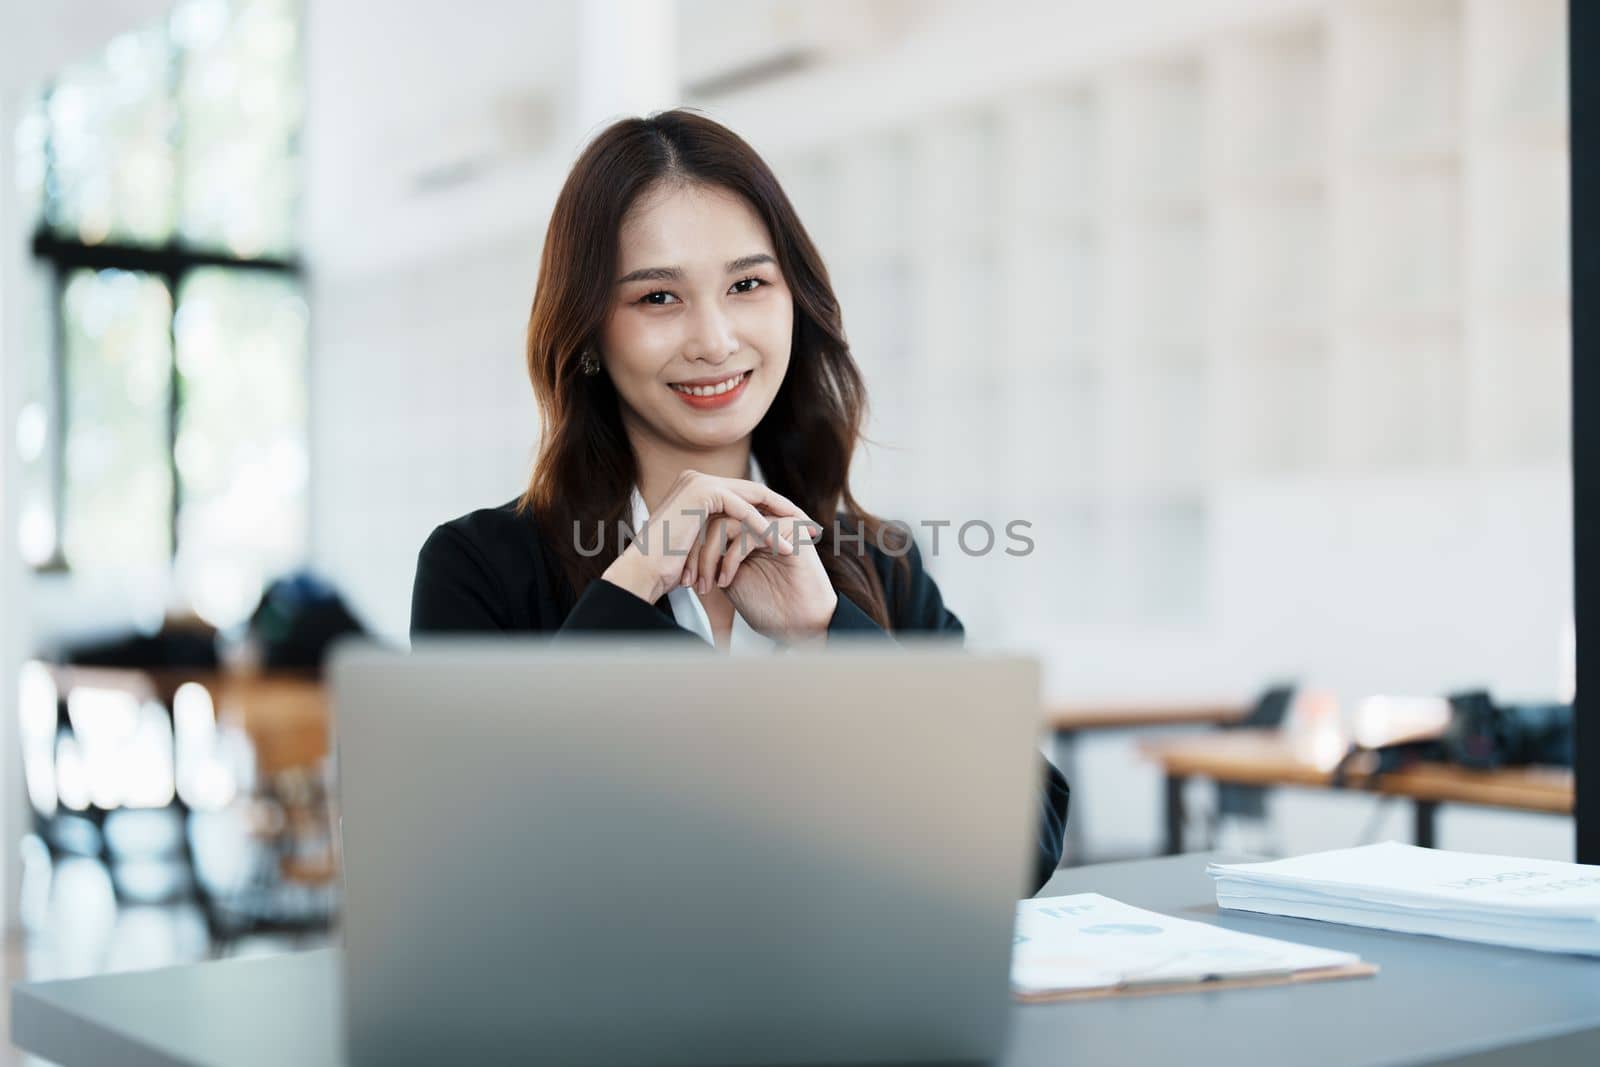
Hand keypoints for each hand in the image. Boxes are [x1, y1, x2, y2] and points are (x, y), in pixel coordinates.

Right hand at [601, 470, 800, 603]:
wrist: (643, 572)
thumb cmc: (668, 567)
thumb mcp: (703, 545)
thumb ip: (722, 533)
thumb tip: (745, 538)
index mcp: (698, 488)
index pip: (747, 497)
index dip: (776, 512)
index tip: (800, 528)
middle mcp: (697, 478)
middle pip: (755, 493)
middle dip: (788, 511)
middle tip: (812, 527)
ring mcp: (698, 481)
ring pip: (753, 499)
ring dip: (782, 518)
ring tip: (805, 535)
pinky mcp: (702, 491)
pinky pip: (741, 509)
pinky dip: (763, 527)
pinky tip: (782, 542)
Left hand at [690, 511, 837, 642]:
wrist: (799, 626)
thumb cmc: (768, 606)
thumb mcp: (727, 578)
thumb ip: (711, 557)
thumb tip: (683, 546)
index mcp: (747, 531)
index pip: (709, 523)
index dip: (691, 549)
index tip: (683, 578)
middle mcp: (761, 522)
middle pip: (714, 518)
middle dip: (697, 552)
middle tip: (690, 580)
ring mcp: (775, 522)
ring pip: (727, 523)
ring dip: (709, 556)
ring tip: (706, 584)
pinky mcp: (789, 529)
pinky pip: (748, 533)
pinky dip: (730, 558)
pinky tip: (725, 581)